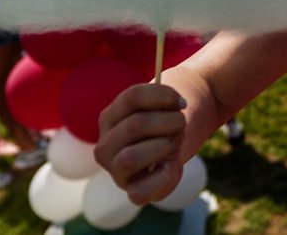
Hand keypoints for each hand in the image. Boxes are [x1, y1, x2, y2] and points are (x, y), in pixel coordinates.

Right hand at [95, 83, 189, 204]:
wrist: (167, 157)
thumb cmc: (162, 129)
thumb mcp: (163, 110)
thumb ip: (166, 102)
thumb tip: (177, 104)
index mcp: (109, 117)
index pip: (132, 97)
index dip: (162, 96)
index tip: (180, 102)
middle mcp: (105, 144)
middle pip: (136, 124)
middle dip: (168, 122)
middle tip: (180, 124)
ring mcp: (114, 170)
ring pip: (130, 158)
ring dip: (162, 146)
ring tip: (172, 144)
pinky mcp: (130, 191)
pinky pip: (139, 192)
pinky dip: (162, 177)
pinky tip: (169, 166)